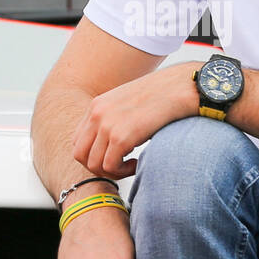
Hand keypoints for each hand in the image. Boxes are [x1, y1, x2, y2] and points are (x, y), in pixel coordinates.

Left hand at [72, 62, 197, 179]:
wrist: (180, 87)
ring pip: (93, 164)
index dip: (94, 154)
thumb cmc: (162, 96)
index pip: (78, 140)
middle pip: (80, 155)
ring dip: (112, 171)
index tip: (113, 156)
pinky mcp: (121, 137)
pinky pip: (110, 167)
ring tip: (131, 164)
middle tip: (119, 166)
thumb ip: (114, 118)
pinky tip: (137, 163)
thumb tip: (112, 142)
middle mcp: (97, 114)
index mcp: (97, 105)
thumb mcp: (128, 103)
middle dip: (98, 167)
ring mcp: (107, 125)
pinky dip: (123, 171)